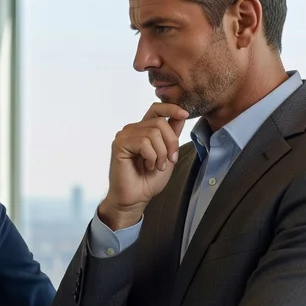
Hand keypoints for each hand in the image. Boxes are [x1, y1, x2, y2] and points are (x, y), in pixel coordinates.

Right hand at [97, 103, 187, 229]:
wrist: (136, 198)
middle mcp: (133, 130)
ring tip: (157, 166)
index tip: (185, 114)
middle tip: (170, 160)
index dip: (171, 108)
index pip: (156, 109)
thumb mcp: (168, 154)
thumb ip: (172, 135)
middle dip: (171, 142)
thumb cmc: (149, 179)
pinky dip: (151, 157)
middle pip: (160, 122)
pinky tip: (147, 166)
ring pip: (153, 133)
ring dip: (161, 153)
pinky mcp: (120, 144)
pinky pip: (143, 143)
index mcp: (144, 130)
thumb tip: (181, 115)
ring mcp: (125, 136)